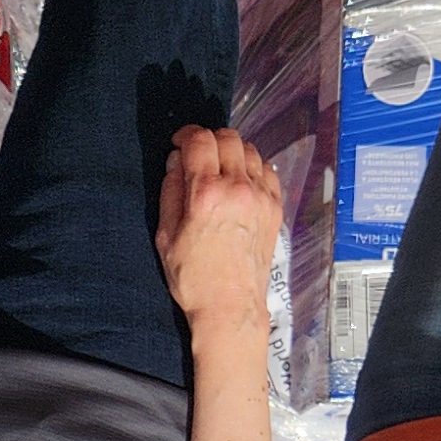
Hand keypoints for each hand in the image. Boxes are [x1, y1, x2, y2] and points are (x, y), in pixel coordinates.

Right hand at [154, 125, 279, 345]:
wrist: (230, 306)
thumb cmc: (194, 278)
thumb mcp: (165, 236)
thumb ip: (170, 192)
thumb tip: (176, 163)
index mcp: (206, 193)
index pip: (199, 140)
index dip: (186, 134)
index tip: (180, 142)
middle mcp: (238, 188)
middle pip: (228, 137)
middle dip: (209, 139)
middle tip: (199, 155)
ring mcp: (261, 196)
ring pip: (250, 149)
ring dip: (232, 152)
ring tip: (220, 169)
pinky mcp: (275, 207)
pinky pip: (267, 169)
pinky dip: (252, 167)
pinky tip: (241, 181)